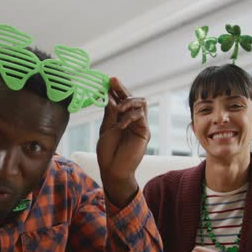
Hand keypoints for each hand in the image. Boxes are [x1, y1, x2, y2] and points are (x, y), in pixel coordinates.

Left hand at [96, 77, 149, 206]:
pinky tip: (121, 124)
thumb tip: (110, 95)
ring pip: (141, 103)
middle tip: (113, 82)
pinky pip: (141, 116)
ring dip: (128, 101)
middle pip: (133, 98)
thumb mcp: (106, 128)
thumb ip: (110, 113)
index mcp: (121, 118)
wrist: (113, 170)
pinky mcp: (144, 132)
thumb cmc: (108, 152)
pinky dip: (130, 116)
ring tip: (117, 109)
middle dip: (123, 89)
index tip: (109, 80)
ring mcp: (139, 125)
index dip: (117, 89)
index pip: (121, 99)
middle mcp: (132, 120)